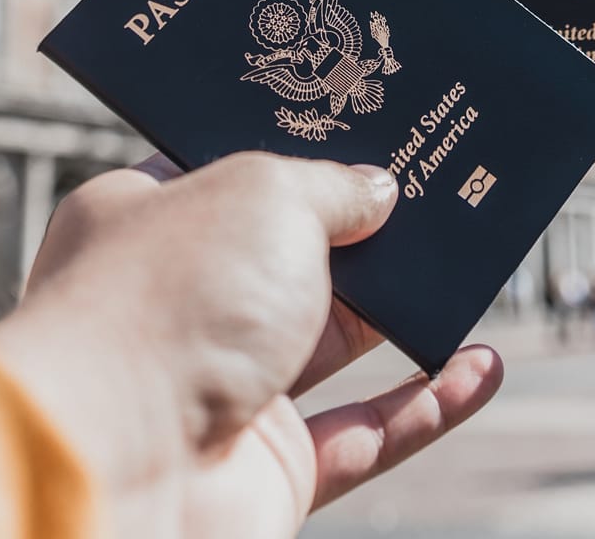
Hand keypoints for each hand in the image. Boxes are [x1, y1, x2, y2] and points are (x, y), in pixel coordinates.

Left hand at [0, 152, 503, 536]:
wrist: (115, 469)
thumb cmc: (167, 305)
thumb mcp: (264, 195)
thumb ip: (331, 186)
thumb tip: (377, 190)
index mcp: (146, 221)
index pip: (227, 170)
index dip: (297, 147)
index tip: (364, 124)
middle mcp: (181, 304)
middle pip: (292, 256)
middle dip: (365, 229)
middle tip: (436, 189)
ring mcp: (224, 389)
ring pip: (336, 343)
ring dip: (406, 312)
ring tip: (472, 266)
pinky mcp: (267, 468)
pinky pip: (366, 434)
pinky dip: (427, 405)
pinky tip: (480, 368)